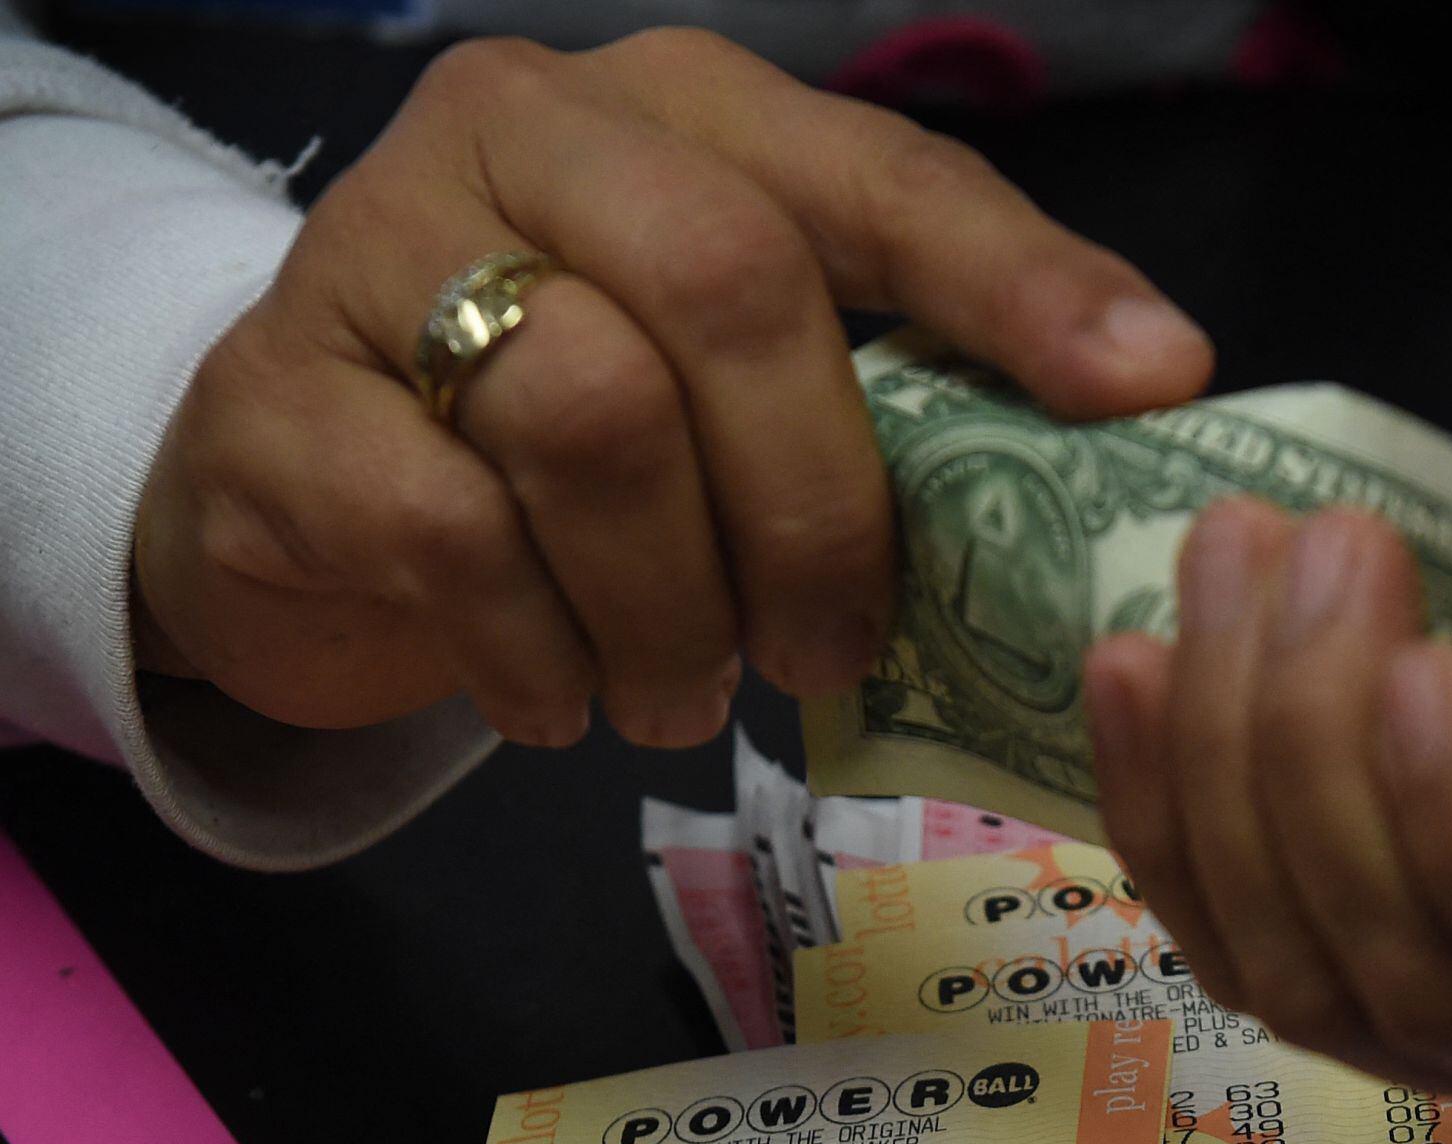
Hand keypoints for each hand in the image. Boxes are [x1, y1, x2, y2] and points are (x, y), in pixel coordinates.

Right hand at [133, 28, 1211, 747]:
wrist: (305, 487)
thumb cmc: (574, 439)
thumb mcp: (737, 390)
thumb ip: (887, 398)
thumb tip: (1107, 477)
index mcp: (691, 118)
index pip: (881, 178)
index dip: (1022, 283)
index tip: (1154, 385)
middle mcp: (536, 136)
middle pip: (732, 285)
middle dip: (816, 505)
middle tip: (831, 653)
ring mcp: (384, 249)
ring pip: (594, 417)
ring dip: (674, 607)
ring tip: (686, 695)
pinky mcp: (283, 399)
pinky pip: (454, 534)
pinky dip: (541, 654)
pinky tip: (562, 702)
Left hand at [1083, 350, 1451, 1120]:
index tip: (1425, 663)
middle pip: (1432, 985)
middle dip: (1324, 760)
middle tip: (1306, 543)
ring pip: (1315, 979)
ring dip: (1225, 774)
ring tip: (1217, 568)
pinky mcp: (1419, 971)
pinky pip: (1265, 945)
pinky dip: (1177, 820)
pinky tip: (1134, 672)